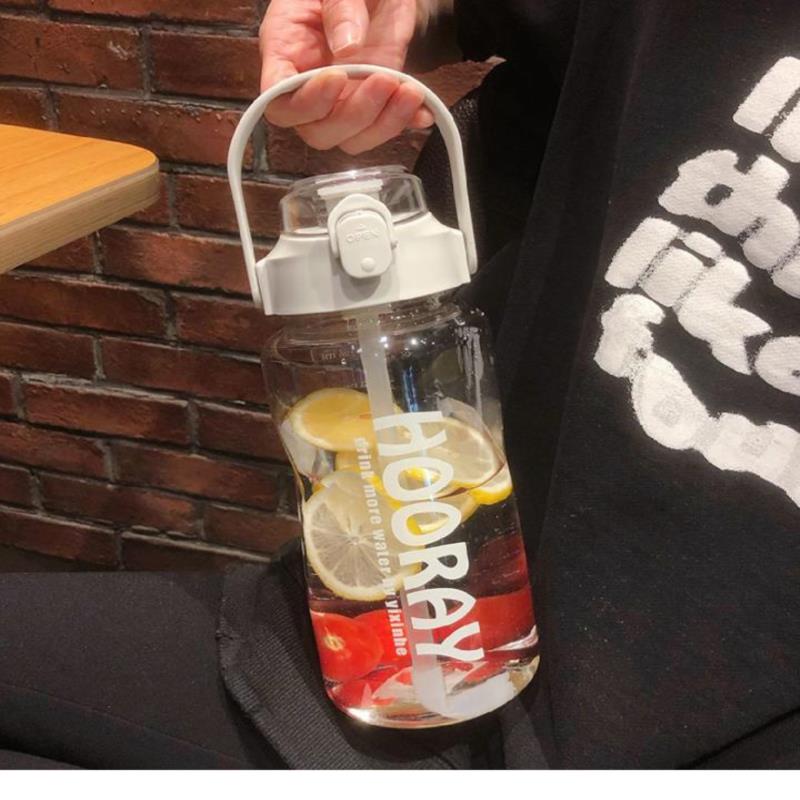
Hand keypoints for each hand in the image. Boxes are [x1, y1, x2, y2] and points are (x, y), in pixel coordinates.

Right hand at [259, 0, 433, 154]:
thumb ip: (340, 10)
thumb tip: (348, 46)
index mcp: (285, 51)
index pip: (278, 99)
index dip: (305, 102)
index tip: (337, 78)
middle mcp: (309, 86)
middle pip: (317, 130)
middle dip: (353, 114)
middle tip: (384, 79)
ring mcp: (342, 100)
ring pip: (351, 138)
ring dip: (383, 123)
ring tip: (409, 91)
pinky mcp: (373, 104)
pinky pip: (382, 130)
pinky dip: (405, 123)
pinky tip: (422, 110)